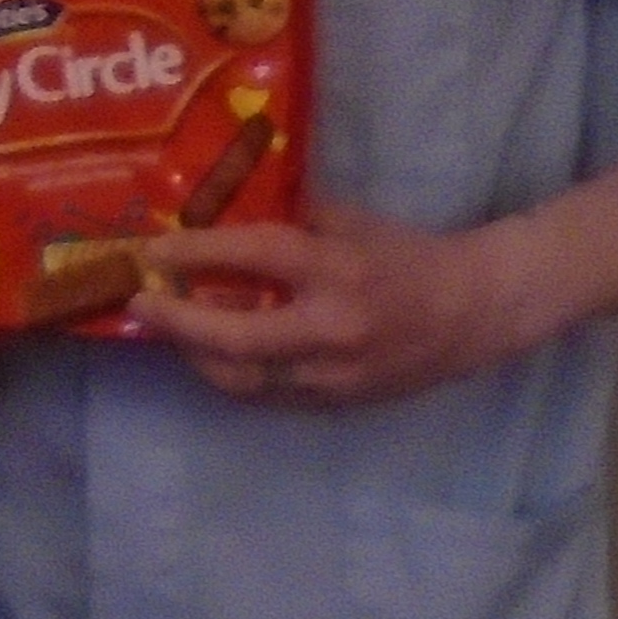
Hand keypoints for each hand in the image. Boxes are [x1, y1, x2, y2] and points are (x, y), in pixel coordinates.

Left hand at [134, 203, 545, 411]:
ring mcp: (335, 374)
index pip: (256, 257)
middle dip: (178, 321)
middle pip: (235, 336)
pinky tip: (211, 353)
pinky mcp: (338, 403)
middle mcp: (332, 329)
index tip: (155, 251)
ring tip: (170, 329)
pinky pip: (268, 394)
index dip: (197, 253)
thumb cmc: (409, 256)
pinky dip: (233, 374)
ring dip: (197, 354)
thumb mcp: (352, 221)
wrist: (476, 312)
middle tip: (141, 303)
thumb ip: (292, 219)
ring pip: (244, 377)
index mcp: (338, 271)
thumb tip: (225, 214)